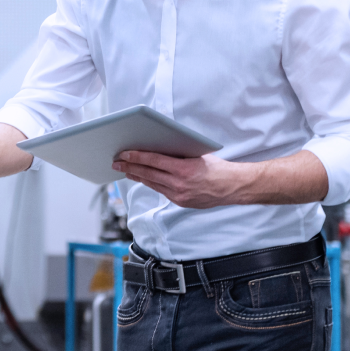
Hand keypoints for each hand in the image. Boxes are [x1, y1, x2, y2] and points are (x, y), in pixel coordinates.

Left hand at [112, 151, 255, 208]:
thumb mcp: (197, 155)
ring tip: (125, 170)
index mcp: (183, 169)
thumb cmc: (217, 168)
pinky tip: (144, 178)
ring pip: (152, 184)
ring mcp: (179, 195)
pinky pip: (161, 191)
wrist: (233, 187)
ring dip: (137, 176)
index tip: (123, 153)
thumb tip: (157, 147)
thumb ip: (178, 154)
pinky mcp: (181, 202)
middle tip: (116, 162)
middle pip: (148, 174)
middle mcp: (179, 184)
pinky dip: (151, 183)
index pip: (153, 161)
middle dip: (130, 167)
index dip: (136, 156)